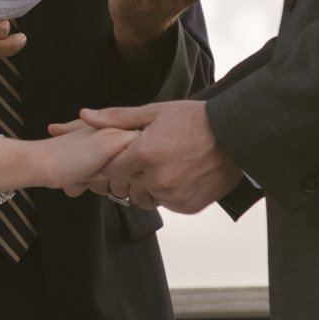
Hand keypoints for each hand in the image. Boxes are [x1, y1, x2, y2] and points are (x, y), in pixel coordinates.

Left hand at [50, 100, 241, 214]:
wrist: (235, 136)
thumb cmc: (193, 119)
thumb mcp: (153, 112)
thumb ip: (116, 118)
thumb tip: (83, 115)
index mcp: (144, 154)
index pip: (108, 168)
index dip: (109, 163)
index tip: (113, 158)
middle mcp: (157, 179)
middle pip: (125, 184)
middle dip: (128, 173)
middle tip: (144, 158)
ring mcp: (173, 196)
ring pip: (145, 196)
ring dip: (147, 185)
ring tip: (163, 164)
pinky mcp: (187, 207)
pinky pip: (166, 203)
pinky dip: (167, 192)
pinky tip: (179, 174)